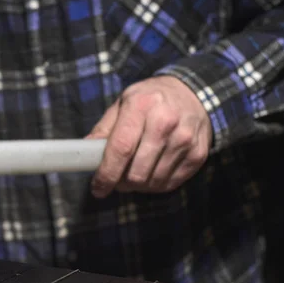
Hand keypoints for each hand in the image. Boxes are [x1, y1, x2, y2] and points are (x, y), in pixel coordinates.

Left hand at [87, 76, 211, 195]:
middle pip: (137, 172)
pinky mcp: (198, 154)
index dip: (106, 174)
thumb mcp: (123, 103)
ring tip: (134, 174)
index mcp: (142, 105)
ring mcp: (185, 139)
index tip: (98, 188)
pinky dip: (156, 185)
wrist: (193, 94)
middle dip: (121, 183)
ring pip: (153, 182)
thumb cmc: (151, 100)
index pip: (121, 149)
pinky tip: (151, 173)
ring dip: (138, 185)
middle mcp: (166, 122)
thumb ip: (104, 129)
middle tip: (116, 179)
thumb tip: (85, 155)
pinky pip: (170, 184)